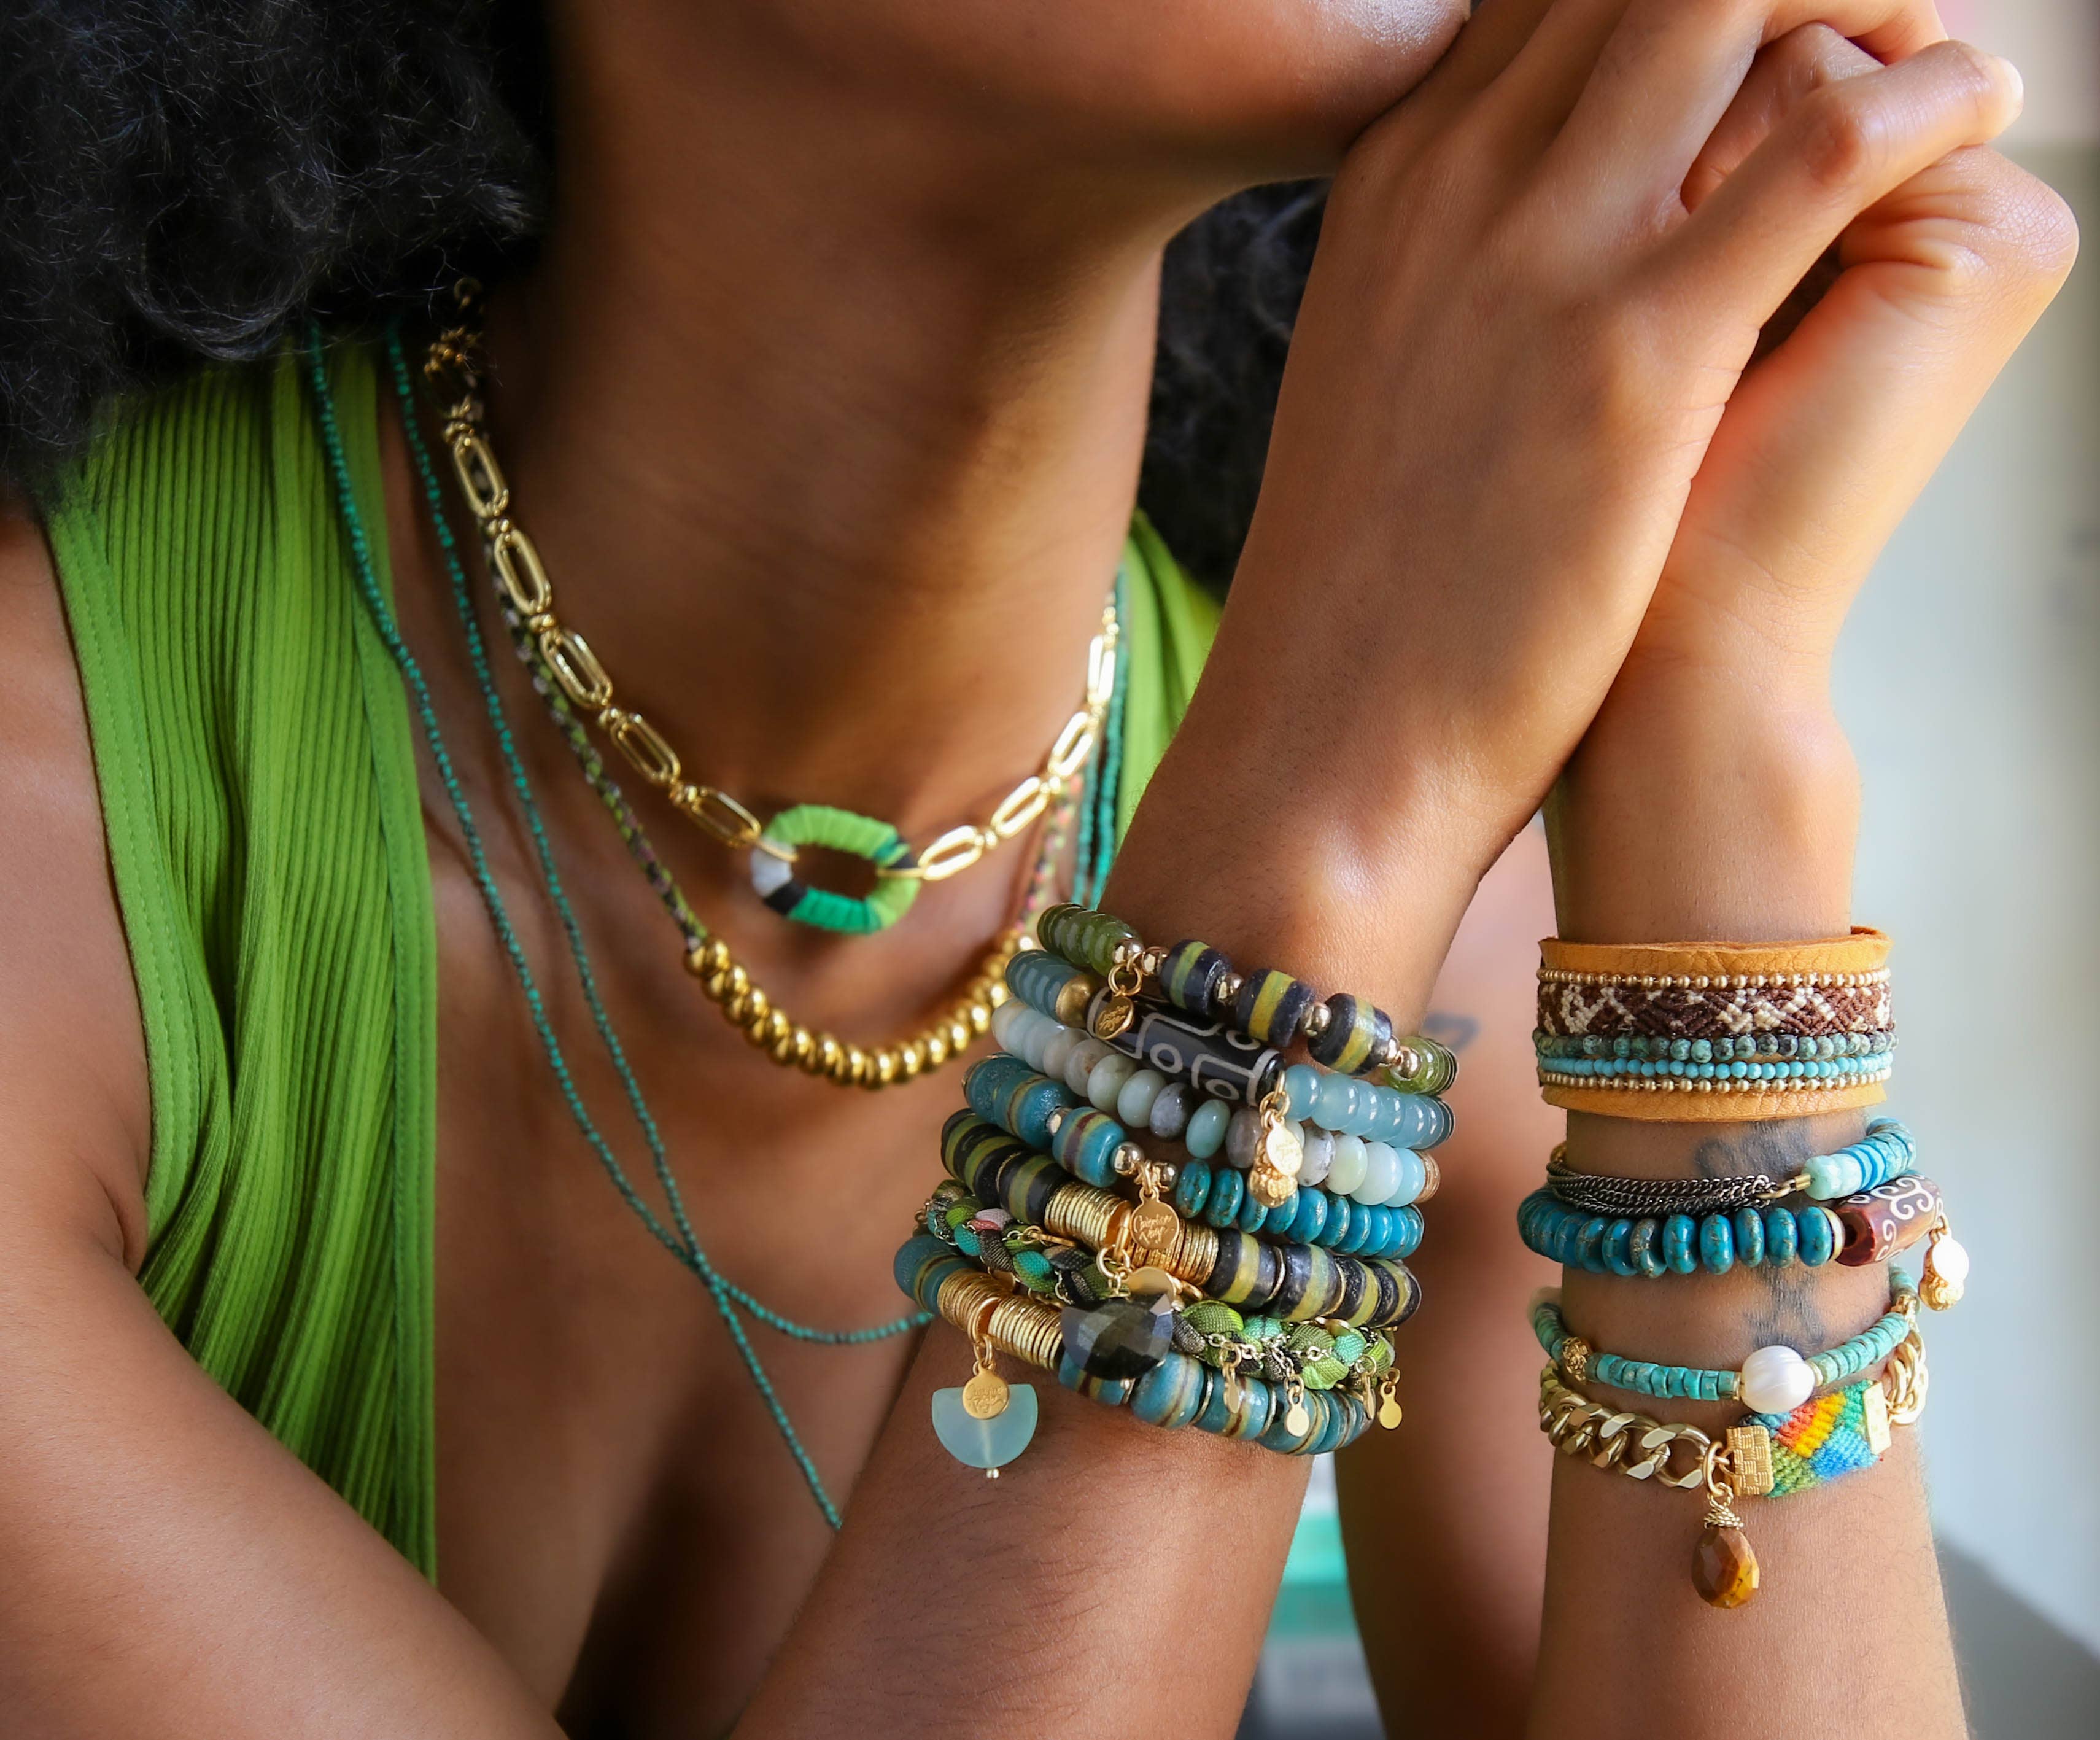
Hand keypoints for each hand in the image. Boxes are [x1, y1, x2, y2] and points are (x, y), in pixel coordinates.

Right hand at [1126, 0, 2002, 973]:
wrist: (1328, 732)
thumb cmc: (1369, 579)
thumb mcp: (1387, 368)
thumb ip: (1451, 263)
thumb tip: (1531, 238)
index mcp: (1394, 174)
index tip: (1761, 23)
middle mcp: (1459, 174)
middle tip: (1871, 16)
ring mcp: (1544, 252)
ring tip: (1935, 40)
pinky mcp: (1638, 351)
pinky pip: (1831, 148)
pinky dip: (1930, 98)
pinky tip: (1975, 106)